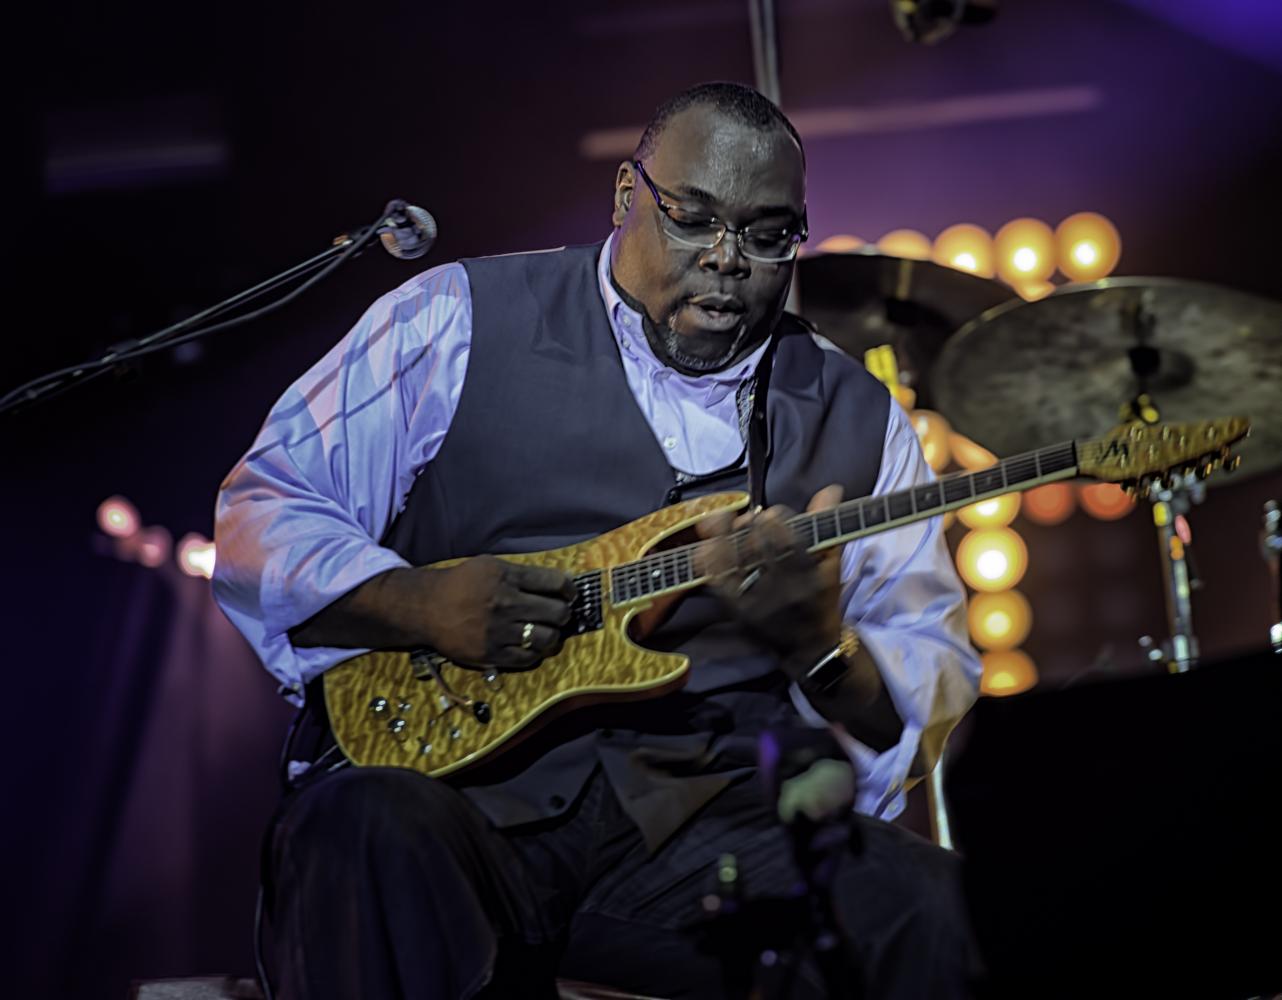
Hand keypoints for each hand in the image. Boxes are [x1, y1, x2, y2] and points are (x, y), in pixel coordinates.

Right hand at [421, 556, 575, 668]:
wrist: (426, 608)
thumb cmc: (461, 583)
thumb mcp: (490, 566)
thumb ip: (522, 573)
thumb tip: (557, 583)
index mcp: (507, 578)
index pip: (555, 583)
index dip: (569, 589)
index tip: (570, 594)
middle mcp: (506, 604)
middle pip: (557, 612)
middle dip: (563, 613)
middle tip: (559, 614)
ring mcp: (499, 631)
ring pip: (547, 638)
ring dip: (553, 636)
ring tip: (548, 632)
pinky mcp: (491, 654)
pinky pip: (528, 658)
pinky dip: (535, 653)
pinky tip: (532, 646)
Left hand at [696, 484, 845, 673]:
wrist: (808, 647)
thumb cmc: (820, 599)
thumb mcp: (830, 564)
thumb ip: (826, 526)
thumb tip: (830, 489)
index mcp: (809, 577)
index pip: (789, 539)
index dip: (774, 520)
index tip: (769, 514)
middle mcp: (784, 591)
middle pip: (758, 547)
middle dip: (749, 526)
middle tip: (746, 520)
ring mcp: (760, 604)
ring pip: (735, 563)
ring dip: (724, 538)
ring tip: (720, 526)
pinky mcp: (740, 613)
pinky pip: (719, 584)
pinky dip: (709, 563)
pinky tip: (703, 549)